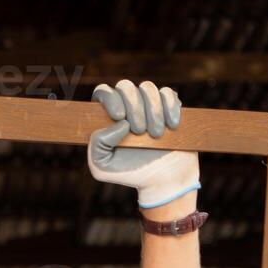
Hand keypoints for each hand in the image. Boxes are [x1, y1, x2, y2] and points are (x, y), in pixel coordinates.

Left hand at [88, 79, 199, 209]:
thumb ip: (97, 145)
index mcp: (107, 117)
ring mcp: (148, 105)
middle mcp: (127, 106)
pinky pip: (168, 94)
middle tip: (139, 131)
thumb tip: (118, 122)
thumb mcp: (102, 166)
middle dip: (134, 107)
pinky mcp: (170, 106)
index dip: (110, 99)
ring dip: (153, 111)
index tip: (119, 117)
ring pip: (148, 88)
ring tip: (155, 134)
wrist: (163, 180)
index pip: (103, 92)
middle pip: (126, 86)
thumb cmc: (129, 173)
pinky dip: (170, 108)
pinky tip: (170, 126)